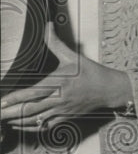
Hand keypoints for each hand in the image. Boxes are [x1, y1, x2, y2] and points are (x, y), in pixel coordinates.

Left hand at [0, 28, 131, 129]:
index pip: (33, 92)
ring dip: (17, 121)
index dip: (14, 98)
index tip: (1, 102)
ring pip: (35, 119)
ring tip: (2, 121)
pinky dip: (30, 127)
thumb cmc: (92, 73)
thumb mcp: (74, 57)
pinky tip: (19, 125)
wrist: (110, 90)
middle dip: (9, 113)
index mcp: (59, 82)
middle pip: (29, 109)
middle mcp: (59, 98)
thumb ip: (56, 43)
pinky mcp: (66, 117)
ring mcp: (62, 110)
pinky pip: (45, 126)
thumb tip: (47, 26)